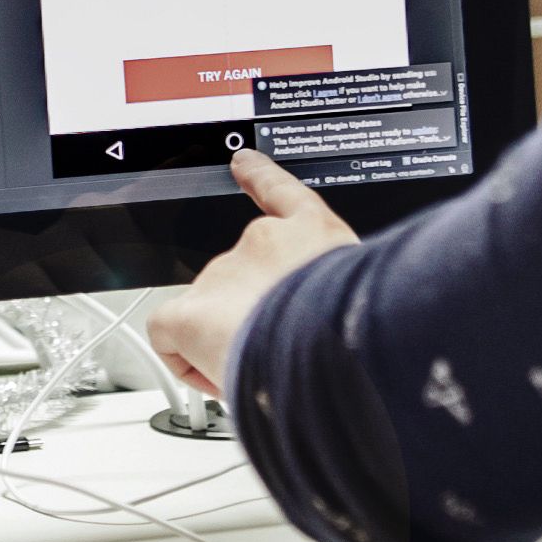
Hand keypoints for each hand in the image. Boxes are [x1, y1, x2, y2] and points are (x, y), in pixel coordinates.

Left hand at [143, 150, 359, 398]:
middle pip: (247, 280)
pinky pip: (169, 331)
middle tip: (286, 355)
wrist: (337, 353)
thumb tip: (330, 323)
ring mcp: (224, 274)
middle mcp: (264, 243)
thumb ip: (342, 294)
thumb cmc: (362, 334)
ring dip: (233, 344)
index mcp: (316, 235)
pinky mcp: (191, 313)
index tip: (244, 163)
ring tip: (269, 377)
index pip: (283, 195)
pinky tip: (216, 378)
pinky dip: (184, 358)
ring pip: (213, 312)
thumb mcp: (372, 298)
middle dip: (258, 317)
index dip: (260, 177)